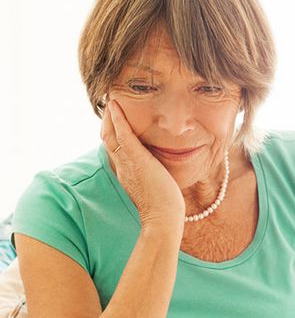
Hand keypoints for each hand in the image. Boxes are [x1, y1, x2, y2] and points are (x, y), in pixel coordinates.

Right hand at [101, 99, 184, 230]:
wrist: (163, 218)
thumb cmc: (163, 206)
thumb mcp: (154, 185)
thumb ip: (152, 174)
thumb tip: (159, 169)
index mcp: (126, 171)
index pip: (114, 147)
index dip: (112, 132)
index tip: (114, 120)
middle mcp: (122, 165)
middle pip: (107, 138)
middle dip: (107, 120)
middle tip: (109, 104)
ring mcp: (127, 162)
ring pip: (110, 133)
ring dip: (110, 115)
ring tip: (111, 100)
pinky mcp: (136, 159)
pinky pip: (123, 135)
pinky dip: (118, 119)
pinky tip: (117, 106)